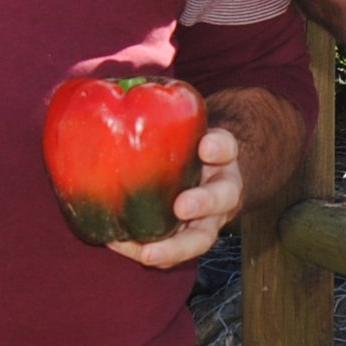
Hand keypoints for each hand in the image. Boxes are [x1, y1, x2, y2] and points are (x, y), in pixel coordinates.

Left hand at [108, 120, 240, 270]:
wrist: (201, 176)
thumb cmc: (183, 147)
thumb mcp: (183, 128)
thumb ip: (165, 115)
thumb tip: (119, 91)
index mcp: (221, 158)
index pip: (226, 147)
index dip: (218, 147)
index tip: (205, 146)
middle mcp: (220, 190)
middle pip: (222, 198)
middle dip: (204, 203)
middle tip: (182, 206)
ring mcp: (207, 219)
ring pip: (201, 238)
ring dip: (176, 247)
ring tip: (149, 253)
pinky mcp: (187, 238)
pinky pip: (172, 251)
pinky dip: (147, 252)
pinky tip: (119, 244)